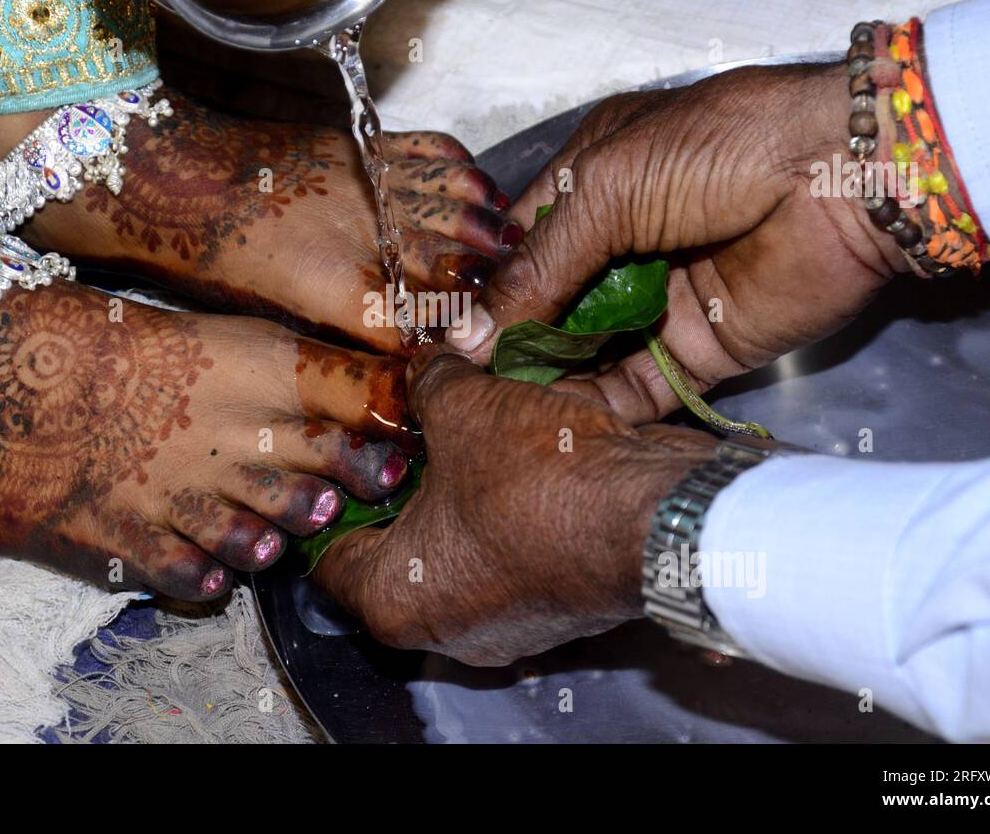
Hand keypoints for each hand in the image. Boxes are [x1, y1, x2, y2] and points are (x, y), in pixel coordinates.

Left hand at [313, 345, 717, 665]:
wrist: (659, 515)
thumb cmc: (537, 479)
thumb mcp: (465, 409)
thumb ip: (430, 385)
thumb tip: (424, 362)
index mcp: (394, 601)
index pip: (330, 554)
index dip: (334, 493)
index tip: (342, 451)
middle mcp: (447, 627)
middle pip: (401, 546)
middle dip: (407, 481)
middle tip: (407, 425)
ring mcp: (509, 620)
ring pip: (465, 543)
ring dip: (466, 487)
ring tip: (468, 424)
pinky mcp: (561, 602)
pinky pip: (517, 545)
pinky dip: (514, 501)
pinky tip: (522, 444)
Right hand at [451, 62, 908, 422]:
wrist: (845, 178)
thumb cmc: (717, 151)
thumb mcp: (605, 190)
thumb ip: (537, 269)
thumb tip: (467, 337)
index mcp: (592, 182)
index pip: (519, 245)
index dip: (481, 288)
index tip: (436, 337)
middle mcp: (619, 243)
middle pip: (546, 306)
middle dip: (507, 344)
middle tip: (457, 391)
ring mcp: (658, 300)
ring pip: (584, 352)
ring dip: (545, 381)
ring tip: (492, 418)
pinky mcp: (699, 350)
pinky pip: (636, 388)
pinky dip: (597, 409)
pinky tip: (552, 430)